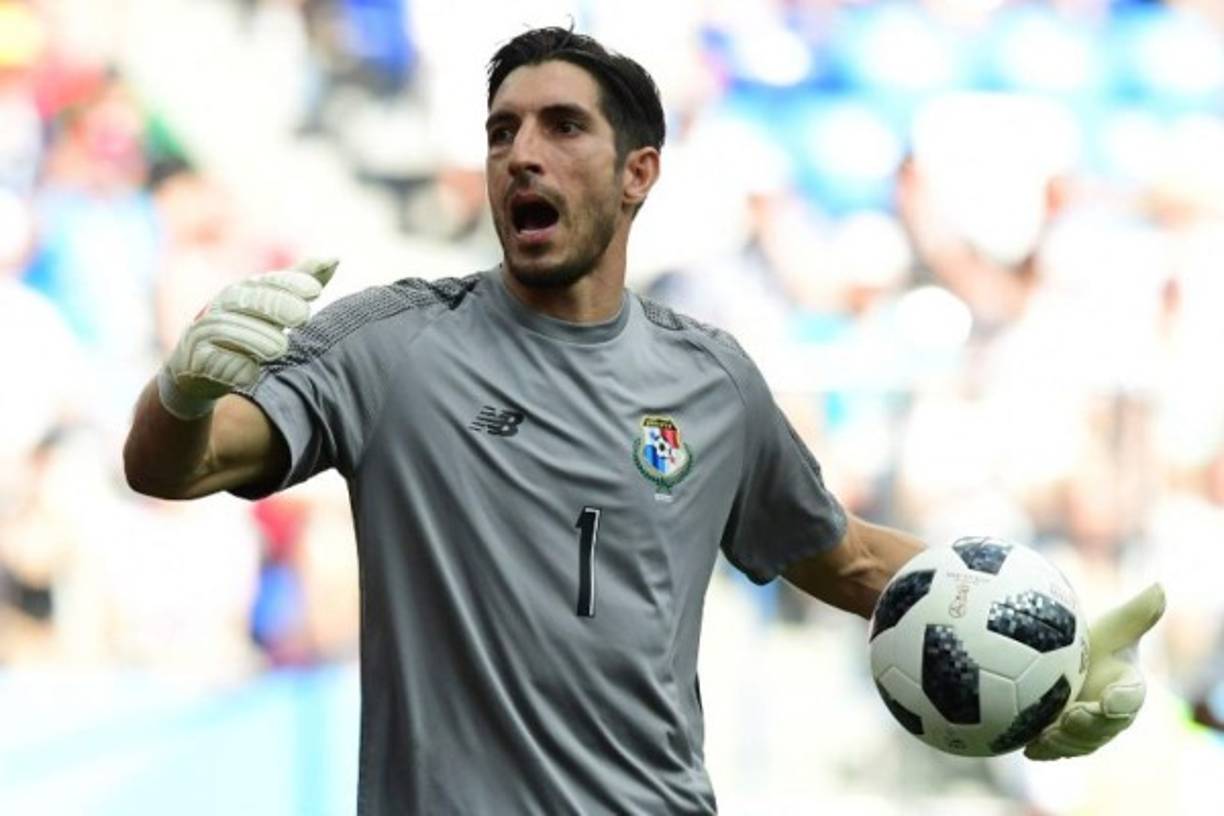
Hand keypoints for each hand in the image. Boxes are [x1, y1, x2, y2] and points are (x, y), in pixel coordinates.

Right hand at [157, 258, 337, 419]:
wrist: (197, 371)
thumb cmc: (246, 332)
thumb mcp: (273, 307)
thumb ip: (301, 282)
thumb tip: (336, 258)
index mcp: (240, 293)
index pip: (263, 282)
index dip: (288, 283)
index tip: (316, 291)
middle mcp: (219, 308)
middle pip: (244, 301)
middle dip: (274, 306)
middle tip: (303, 317)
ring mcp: (202, 334)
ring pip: (225, 330)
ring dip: (254, 339)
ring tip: (281, 348)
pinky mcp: (191, 363)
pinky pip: (208, 363)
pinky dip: (230, 367)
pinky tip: (251, 374)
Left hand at [1024, 582, 1165, 759]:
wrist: (1066, 666)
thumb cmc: (1092, 643)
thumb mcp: (1112, 627)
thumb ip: (1134, 613)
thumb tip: (1159, 587)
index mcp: (1129, 690)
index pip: (1131, 698)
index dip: (1122, 701)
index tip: (1108, 700)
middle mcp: (1112, 717)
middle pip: (1105, 727)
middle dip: (1091, 726)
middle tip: (1071, 717)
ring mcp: (1089, 733)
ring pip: (1080, 744)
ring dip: (1065, 743)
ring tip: (1044, 735)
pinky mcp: (1065, 741)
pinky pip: (1056, 751)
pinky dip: (1043, 751)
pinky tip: (1025, 748)